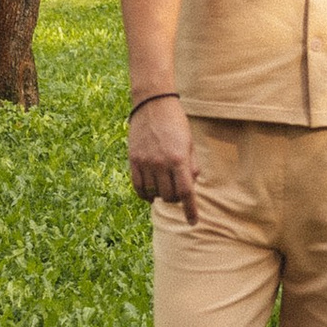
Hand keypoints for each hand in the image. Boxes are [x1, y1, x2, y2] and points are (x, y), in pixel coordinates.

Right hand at [129, 97, 200, 218]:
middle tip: (177, 189)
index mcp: (179, 159)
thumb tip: (191, 186)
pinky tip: (150, 193)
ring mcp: (145, 163)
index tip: (193, 222)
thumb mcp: (190, 142)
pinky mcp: (133, 160)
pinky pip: (138, 187)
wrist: (152, 104)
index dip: (190, 210)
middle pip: (169, 196)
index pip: (186, 192)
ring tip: (164, 186)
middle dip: (176, 198)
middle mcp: (161, 163)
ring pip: (153, 194)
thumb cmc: (176, 122)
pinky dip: (145, 194)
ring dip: (161, 195)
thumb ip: (192, 165)